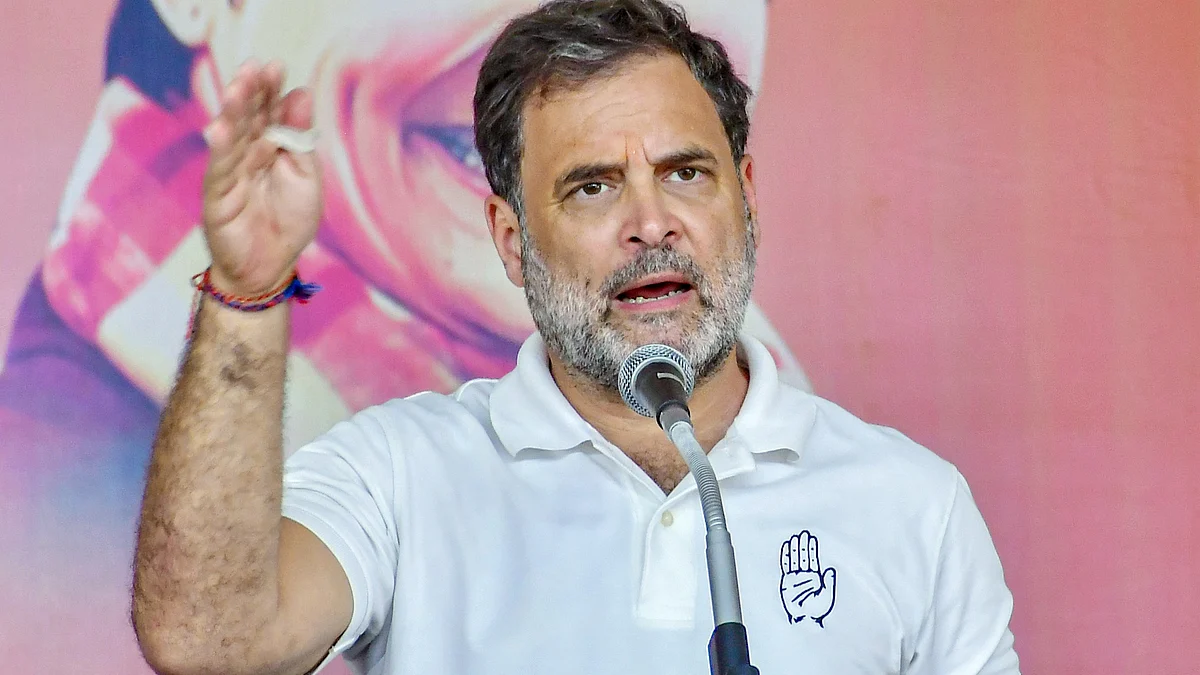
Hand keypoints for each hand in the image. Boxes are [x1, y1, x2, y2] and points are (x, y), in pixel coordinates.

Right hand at [201, 59, 322, 296]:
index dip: (270, 89)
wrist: (271, 267)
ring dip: (231, 113)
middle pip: (246, 117)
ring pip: (229, 139)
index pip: (268, 110)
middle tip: (255, 67)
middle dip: (250, 92)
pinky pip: (218, 171)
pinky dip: (220, 151)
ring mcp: (229, 173)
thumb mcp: (306, 176)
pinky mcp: (216, 197)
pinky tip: (219, 130)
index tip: (277, 65)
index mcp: (269, 146)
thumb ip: (300, 137)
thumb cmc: (289, 221)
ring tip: (237, 88)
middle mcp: (246, 154)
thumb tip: (301, 92)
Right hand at [780, 530, 835, 625]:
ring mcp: (795, 577)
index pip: (812, 559)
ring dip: (795, 548)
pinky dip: (786, 556)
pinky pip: (785, 566)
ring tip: (795, 537)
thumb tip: (831, 569)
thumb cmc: (816, 610)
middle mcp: (804, 575)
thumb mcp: (826, 596)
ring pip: (795, 559)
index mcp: (815, 577)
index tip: (812, 538)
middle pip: (803, 556)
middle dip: (804, 545)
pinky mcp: (786, 581)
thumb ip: (829, 583)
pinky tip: (786, 547)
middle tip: (804, 533)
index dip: (812, 549)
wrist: (804, 619)